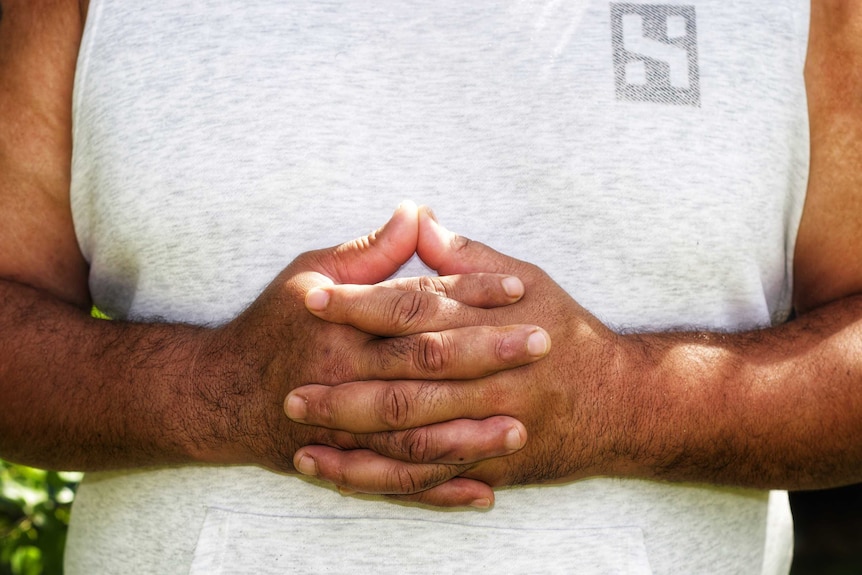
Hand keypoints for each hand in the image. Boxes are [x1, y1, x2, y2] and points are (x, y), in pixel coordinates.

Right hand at [192, 203, 547, 505]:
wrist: (220, 395)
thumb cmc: (273, 326)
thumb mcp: (309, 274)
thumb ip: (368, 251)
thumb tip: (416, 211)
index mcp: (340, 324)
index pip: (416, 303)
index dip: (468, 292)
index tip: (517, 286)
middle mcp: (344, 375)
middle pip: (427, 363)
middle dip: (488, 353)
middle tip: (543, 342)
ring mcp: (344, 428)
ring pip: (418, 434)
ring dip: (473, 432)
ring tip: (523, 425)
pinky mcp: (345, 462)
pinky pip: (397, 483)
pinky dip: (440, 491)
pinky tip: (484, 492)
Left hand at [290, 207, 632, 501]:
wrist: (623, 403)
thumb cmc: (571, 336)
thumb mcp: (531, 282)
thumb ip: (469, 259)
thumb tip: (420, 219)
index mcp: (491, 326)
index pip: (414, 309)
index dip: (360, 303)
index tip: (312, 297)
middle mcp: (490, 381)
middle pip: (405, 381)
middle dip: (344, 386)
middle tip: (290, 387)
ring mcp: (490, 428)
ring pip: (411, 440)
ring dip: (354, 442)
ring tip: (301, 439)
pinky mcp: (491, 464)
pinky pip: (430, 479)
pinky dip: (383, 482)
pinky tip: (341, 476)